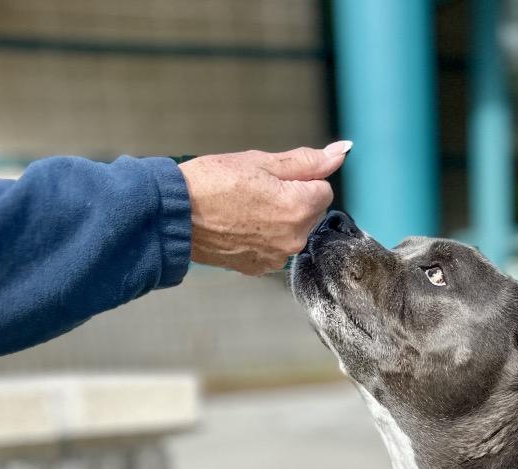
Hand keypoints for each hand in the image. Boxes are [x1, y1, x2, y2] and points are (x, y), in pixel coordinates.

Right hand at [179, 141, 351, 275]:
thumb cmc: (213, 183)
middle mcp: (294, 239)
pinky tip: (239, 226)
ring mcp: (276, 257)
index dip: (299, 179)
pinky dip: (262, 236)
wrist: (175, 215)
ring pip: (291, 230)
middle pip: (310, 212)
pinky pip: (274, 247)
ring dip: (277, 219)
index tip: (271, 178)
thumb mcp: (262, 162)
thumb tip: (343, 152)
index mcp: (300, 209)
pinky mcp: (259, 268)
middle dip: (291, 199)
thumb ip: (308, 161)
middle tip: (256, 191)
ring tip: (244, 209)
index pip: (323, 189)